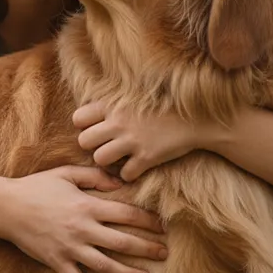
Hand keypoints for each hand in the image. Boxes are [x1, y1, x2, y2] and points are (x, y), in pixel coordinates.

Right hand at [0, 165, 166, 272]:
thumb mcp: (66, 173)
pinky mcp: (57, 262)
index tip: (163, 226)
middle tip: (165, 254)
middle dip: (147, 249)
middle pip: (122, 242)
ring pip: (106, 265)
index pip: (126, 214)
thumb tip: (120, 182)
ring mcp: (70, 248)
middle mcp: (82, 229)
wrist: (6, 207)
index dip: (148, 221)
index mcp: (87, 205)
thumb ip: (94, 176)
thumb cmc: (37, 187)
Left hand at [74, 101, 214, 181]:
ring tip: (119, 158)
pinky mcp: (147, 157)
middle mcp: (119, 123)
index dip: (84, 127)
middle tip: (106, 147)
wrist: (194, 119)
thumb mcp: (131, 98)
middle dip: (92, 147)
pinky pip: (125, 174)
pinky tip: (136, 167)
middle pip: (84, 141)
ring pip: (99, 159)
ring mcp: (132, 141)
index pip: (78, 118)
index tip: (97, 130)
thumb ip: (109, 106)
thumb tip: (86, 115)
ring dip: (107, 162)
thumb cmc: (160, 108)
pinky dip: (129, 174)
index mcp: (113, 105)